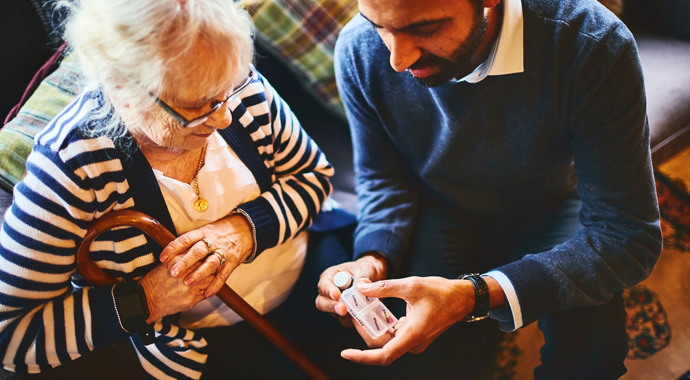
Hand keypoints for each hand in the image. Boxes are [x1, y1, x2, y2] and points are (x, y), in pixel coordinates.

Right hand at [139, 255, 214, 323]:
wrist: (147, 299)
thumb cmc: (157, 279)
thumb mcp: (168, 262)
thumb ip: (184, 255)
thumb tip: (201, 248)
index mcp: (178, 262)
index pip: (201, 255)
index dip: (205, 256)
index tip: (205, 258)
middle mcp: (184, 274)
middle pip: (208, 266)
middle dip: (209, 267)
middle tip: (207, 268)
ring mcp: (189, 288)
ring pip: (210, 280)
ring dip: (209, 279)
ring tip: (202, 279)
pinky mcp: (192, 300)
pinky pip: (206, 293)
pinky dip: (205, 290)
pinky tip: (197, 289)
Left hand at [159, 213, 252, 297]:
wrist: (245, 229)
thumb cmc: (219, 233)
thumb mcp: (204, 231)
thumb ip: (190, 242)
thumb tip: (170, 252)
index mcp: (203, 233)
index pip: (186, 239)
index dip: (173, 248)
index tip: (162, 258)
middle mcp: (213, 241)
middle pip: (198, 251)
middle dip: (185, 262)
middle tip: (173, 273)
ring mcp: (223, 252)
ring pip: (211, 263)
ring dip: (199, 273)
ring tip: (188, 283)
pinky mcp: (232, 262)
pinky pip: (224, 274)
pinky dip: (216, 285)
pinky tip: (207, 294)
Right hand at [315, 252, 388, 320]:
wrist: (372, 277)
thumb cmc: (366, 269)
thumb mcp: (367, 268)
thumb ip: (364, 276)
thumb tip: (362, 285)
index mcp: (330, 276)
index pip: (324, 284)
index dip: (329, 291)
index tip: (338, 296)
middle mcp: (329, 291)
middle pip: (322, 302)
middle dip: (332, 307)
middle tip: (343, 310)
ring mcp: (335, 304)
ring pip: (334, 313)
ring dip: (345, 314)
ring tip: (358, 310)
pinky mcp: (343, 314)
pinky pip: (344, 320)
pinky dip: (352, 319)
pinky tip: (362, 315)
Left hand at [340, 276, 474, 365]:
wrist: (462, 297)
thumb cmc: (442, 292)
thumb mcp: (411, 285)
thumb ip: (385, 287)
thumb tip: (362, 288)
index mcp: (412, 336)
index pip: (383, 356)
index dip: (362, 357)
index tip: (345, 353)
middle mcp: (412, 343)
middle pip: (379, 345)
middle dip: (363, 329)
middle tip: (352, 310)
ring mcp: (413, 340)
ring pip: (384, 339)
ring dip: (371, 325)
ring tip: (359, 307)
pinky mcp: (413, 334)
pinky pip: (392, 333)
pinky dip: (381, 323)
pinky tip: (372, 309)